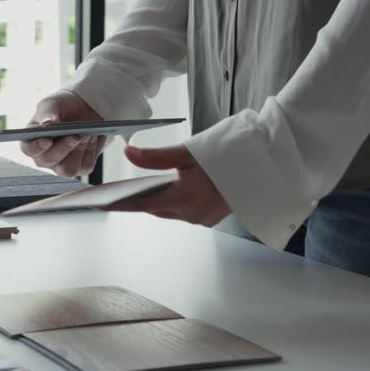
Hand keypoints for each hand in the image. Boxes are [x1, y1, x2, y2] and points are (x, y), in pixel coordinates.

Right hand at [20, 90, 106, 176]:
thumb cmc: (62, 107)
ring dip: (80, 151)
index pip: (29, 149)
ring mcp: (61, 165)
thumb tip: (48, 123)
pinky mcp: (79, 168)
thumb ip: (47, 112)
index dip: (37, 147)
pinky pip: (86, 167)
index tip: (48, 140)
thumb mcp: (52, 103)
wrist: (82, 110)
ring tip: (88, 134)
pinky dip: (92, 151)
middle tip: (77, 135)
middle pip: (48, 161)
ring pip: (67, 169)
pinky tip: (93, 137)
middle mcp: (44, 157)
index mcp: (32, 140)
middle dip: (64, 148)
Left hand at [107, 144, 230, 225]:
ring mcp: (204, 218)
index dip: (124, 204)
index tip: (106, 204)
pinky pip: (185, 212)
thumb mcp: (187, 152)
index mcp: (185, 199)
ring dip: (160, 201)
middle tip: (124, 191)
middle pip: (157, 209)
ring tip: (146, 188)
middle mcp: (193, 214)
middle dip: (143, 200)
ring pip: (171, 211)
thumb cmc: (227, 153)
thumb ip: (154, 157)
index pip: (143, 205)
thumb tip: (129, 153)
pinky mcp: (212, 217)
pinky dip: (176, 202)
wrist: (263, 162)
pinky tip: (172, 190)